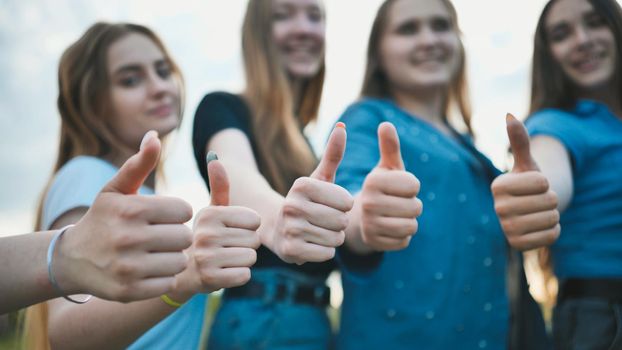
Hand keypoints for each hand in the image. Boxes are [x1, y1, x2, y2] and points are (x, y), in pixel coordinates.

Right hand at [55, 131, 193, 301]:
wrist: (72, 259)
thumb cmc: (102, 218)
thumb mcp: (116, 189)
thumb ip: (139, 164)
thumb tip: (155, 136)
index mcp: (131, 209)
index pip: (184, 210)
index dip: (177, 213)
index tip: (164, 216)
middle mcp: (129, 238)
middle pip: (185, 237)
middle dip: (177, 235)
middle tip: (162, 236)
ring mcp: (128, 267)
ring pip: (180, 261)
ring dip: (173, 257)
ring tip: (158, 252)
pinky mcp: (129, 291)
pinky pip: (168, 283)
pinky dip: (164, 277)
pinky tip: (150, 269)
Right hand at [173, 155, 260, 293]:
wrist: (181, 274)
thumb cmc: (204, 237)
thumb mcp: (210, 212)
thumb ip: (219, 186)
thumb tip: (215, 158)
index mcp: (209, 214)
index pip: (254, 220)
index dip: (248, 227)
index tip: (230, 231)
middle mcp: (205, 234)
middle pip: (254, 240)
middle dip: (246, 245)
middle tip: (226, 248)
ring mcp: (205, 258)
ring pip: (251, 258)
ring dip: (242, 261)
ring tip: (223, 260)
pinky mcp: (209, 280)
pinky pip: (244, 275)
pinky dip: (238, 276)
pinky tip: (223, 273)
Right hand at [271, 124, 353, 263]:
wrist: (276, 227)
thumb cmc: (306, 201)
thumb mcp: (319, 178)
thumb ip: (332, 154)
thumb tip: (342, 127)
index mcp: (301, 185)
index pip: (346, 201)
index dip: (344, 206)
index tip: (331, 205)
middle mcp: (292, 205)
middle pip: (342, 221)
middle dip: (339, 223)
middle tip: (325, 221)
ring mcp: (290, 229)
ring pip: (336, 238)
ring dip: (333, 238)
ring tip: (319, 232)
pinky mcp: (290, 251)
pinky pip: (327, 254)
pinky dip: (325, 251)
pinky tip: (313, 244)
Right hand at [358, 122, 421, 250]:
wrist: (362, 217)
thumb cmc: (382, 188)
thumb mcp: (387, 168)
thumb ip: (389, 147)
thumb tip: (385, 124)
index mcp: (373, 181)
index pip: (414, 185)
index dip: (412, 186)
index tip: (398, 187)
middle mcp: (368, 203)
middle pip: (416, 207)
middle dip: (412, 206)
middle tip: (397, 204)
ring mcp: (369, 224)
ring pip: (412, 226)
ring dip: (409, 221)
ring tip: (395, 216)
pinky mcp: (374, 242)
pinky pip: (404, 241)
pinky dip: (402, 236)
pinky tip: (390, 229)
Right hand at [491, 113, 559, 250]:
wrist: (526, 212)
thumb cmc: (527, 184)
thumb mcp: (526, 163)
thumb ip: (519, 141)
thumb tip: (510, 115)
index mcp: (498, 186)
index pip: (542, 182)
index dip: (545, 182)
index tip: (533, 186)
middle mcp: (498, 208)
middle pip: (549, 201)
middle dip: (551, 200)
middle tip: (538, 201)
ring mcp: (506, 228)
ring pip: (551, 218)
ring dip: (552, 215)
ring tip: (538, 213)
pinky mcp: (517, 245)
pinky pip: (551, 236)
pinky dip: (552, 231)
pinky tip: (539, 227)